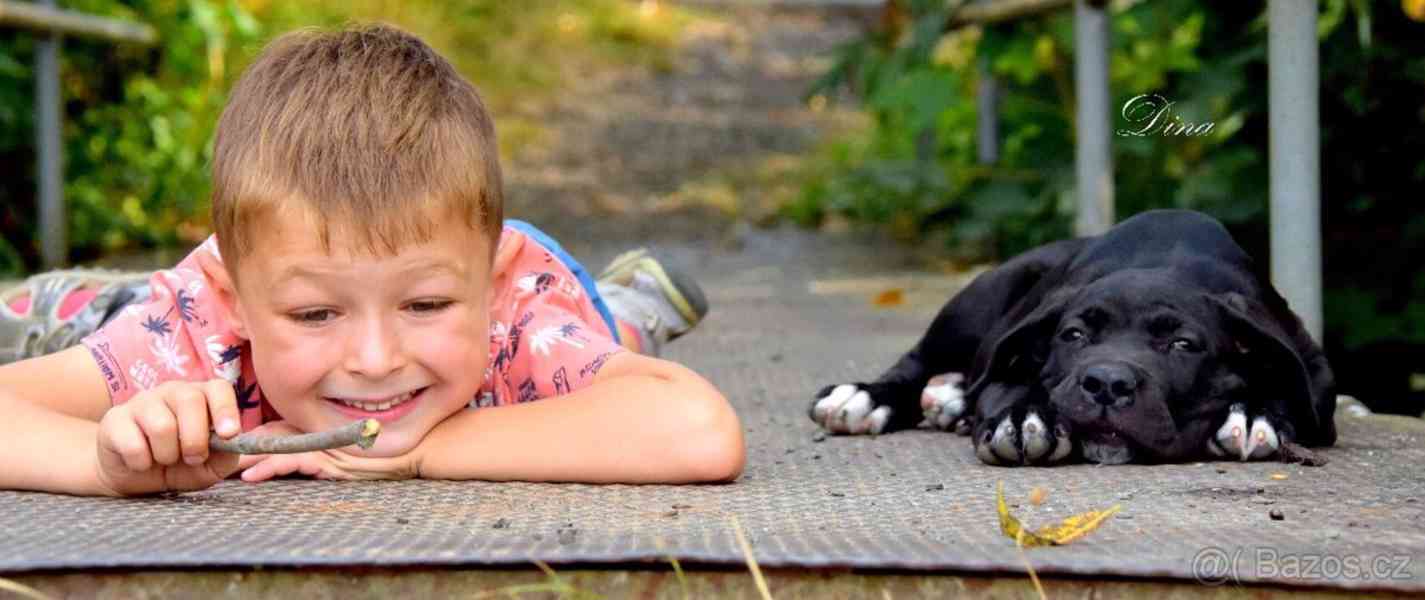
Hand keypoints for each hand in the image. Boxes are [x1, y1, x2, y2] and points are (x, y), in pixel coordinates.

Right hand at [94, 379, 244, 495]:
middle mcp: (172, 392)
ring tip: (164, 459)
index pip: (218, 389)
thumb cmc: (179, 465)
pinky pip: (133, 443)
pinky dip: (141, 462)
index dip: (225, 410)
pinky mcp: (115, 419)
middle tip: (192, 458)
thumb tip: (235, 444)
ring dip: (167, 454)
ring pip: (162, 425)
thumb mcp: (210, 466)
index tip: (229, 434)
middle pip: (190, 401)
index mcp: (201, 398)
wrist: (133, 476)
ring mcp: (141, 402)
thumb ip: (227, 455)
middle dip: (196, 439)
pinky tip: (141, 461)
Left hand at [236, 421, 419, 482]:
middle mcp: (320, 434)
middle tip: (211, 447)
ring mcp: (324, 446)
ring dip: (246, 457)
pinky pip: (294, 462)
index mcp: (323, 429)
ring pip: (276, 448)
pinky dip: (270, 469)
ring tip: (220, 462)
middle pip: (272, 435)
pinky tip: (250, 477)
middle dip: (242, 443)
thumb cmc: (394, 448)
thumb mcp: (359, 447)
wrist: (420, 448)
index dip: (255, 435)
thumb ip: (337, 444)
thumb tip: (310, 455)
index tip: (228, 441)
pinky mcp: (330, 460)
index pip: (281, 429)